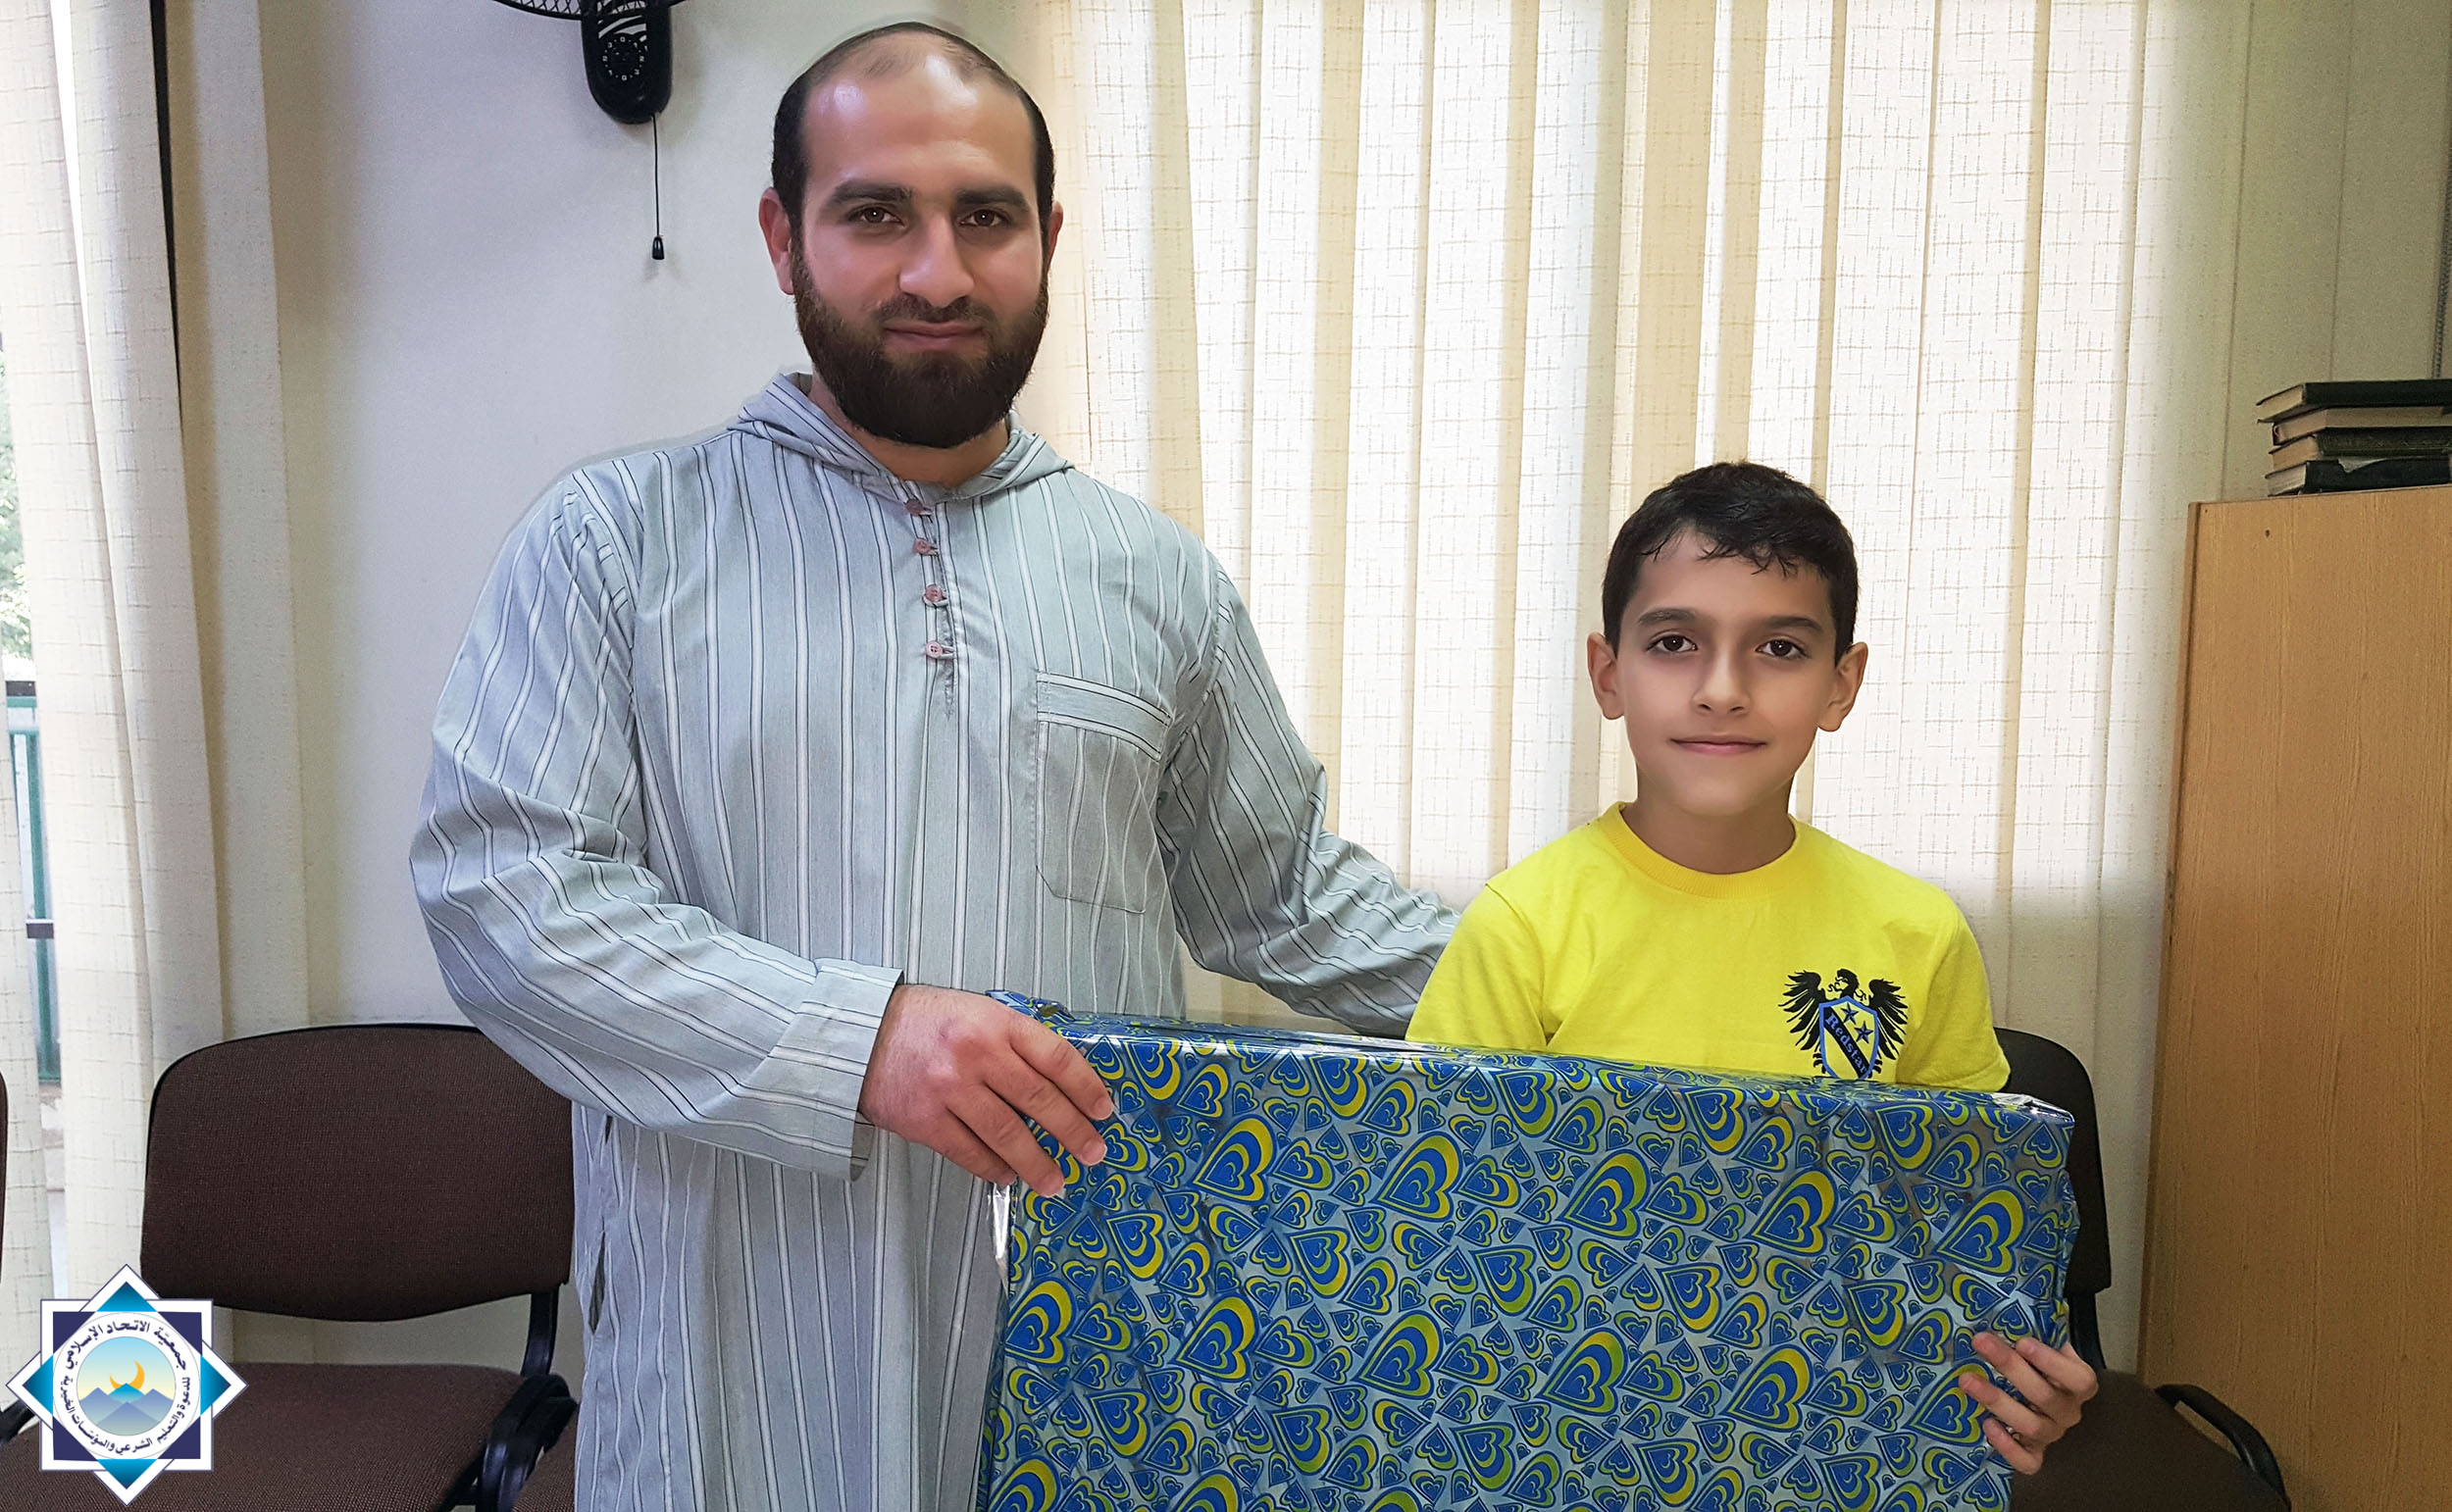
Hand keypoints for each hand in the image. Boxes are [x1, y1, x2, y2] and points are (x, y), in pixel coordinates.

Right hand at [856, 984, 1113, 1196]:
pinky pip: (970, 1153)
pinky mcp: (925, 1121)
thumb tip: (1060, 1083)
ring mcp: (950, 1090)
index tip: (1103, 1111)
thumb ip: (1016, 1041)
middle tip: (1093, 1153)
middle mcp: (976, 1055)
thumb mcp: (978, 1012)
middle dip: (1072, 1131)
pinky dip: (994, 1168)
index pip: (1055, 1058)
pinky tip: (1009, 1176)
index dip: (1086, 1088)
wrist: (861, 1036)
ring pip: (1007, 1135)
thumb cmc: (926, 1023)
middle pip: (1039, 1100)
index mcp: (996, 1023)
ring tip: (1056, 1181)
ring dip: (1037, 1163)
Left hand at [1959, 1332, 2099, 1473]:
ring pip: (2031, 1425)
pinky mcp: (2035, 1455)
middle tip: (1980, 1343)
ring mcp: (2052, 1435)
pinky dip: (2007, 1446)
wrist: (2038, 1397)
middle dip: (2009, 1367)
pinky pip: (2027, 1462)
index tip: (2023, 1342)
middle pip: (2043, 1395)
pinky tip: (1987, 1425)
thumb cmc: (2038, 1366)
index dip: (2052, 1361)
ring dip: (1996, 1401)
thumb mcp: (2044, 1344)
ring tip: (1967, 1380)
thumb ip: (2040, 1329)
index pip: (2077, 1377)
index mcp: (2078, 1384)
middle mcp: (2068, 1412)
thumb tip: (2017, 1298)